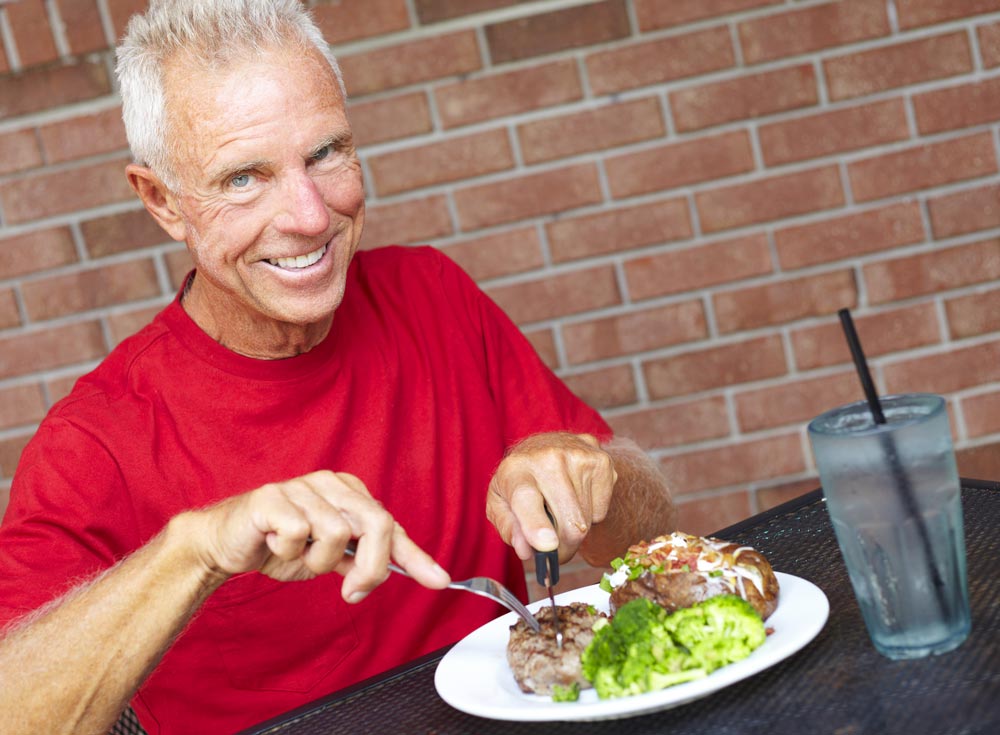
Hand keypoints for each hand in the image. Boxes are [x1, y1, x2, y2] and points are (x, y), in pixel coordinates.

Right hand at [184, 470, 449, 602]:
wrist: (226, 542)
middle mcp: (331, 483)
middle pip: (377, 524)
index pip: (392, 525)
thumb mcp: (329, 558)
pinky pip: (299, 534)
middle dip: (372, 567)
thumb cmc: (280, 545)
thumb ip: (361, 562)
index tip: (440, 581)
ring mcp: (302, 486)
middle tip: (352, 591)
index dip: (416, 557)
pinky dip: (288, 552)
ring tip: (297, 555)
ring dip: (317, 561)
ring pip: (336, 534)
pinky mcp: (272, 496)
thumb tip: (393, 574)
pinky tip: (274, 543)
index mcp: (350, 493)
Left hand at [486, 432, 617, 562]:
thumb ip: (509, 528)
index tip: (547, 546)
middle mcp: (548, 458)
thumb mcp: (500, 502)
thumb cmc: (521, 480)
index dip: (535, 524)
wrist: (548, 446)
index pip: (525, 498)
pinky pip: (600, 512)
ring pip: (585, 522)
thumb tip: (526, 551)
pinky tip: (576, 495)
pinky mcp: (601, 462)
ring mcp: (578, 456)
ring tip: (561, 511)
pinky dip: (590, 515)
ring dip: (575, 530)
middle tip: (554, 549)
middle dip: (563, 548)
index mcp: (515, 470)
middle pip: (567, 522)